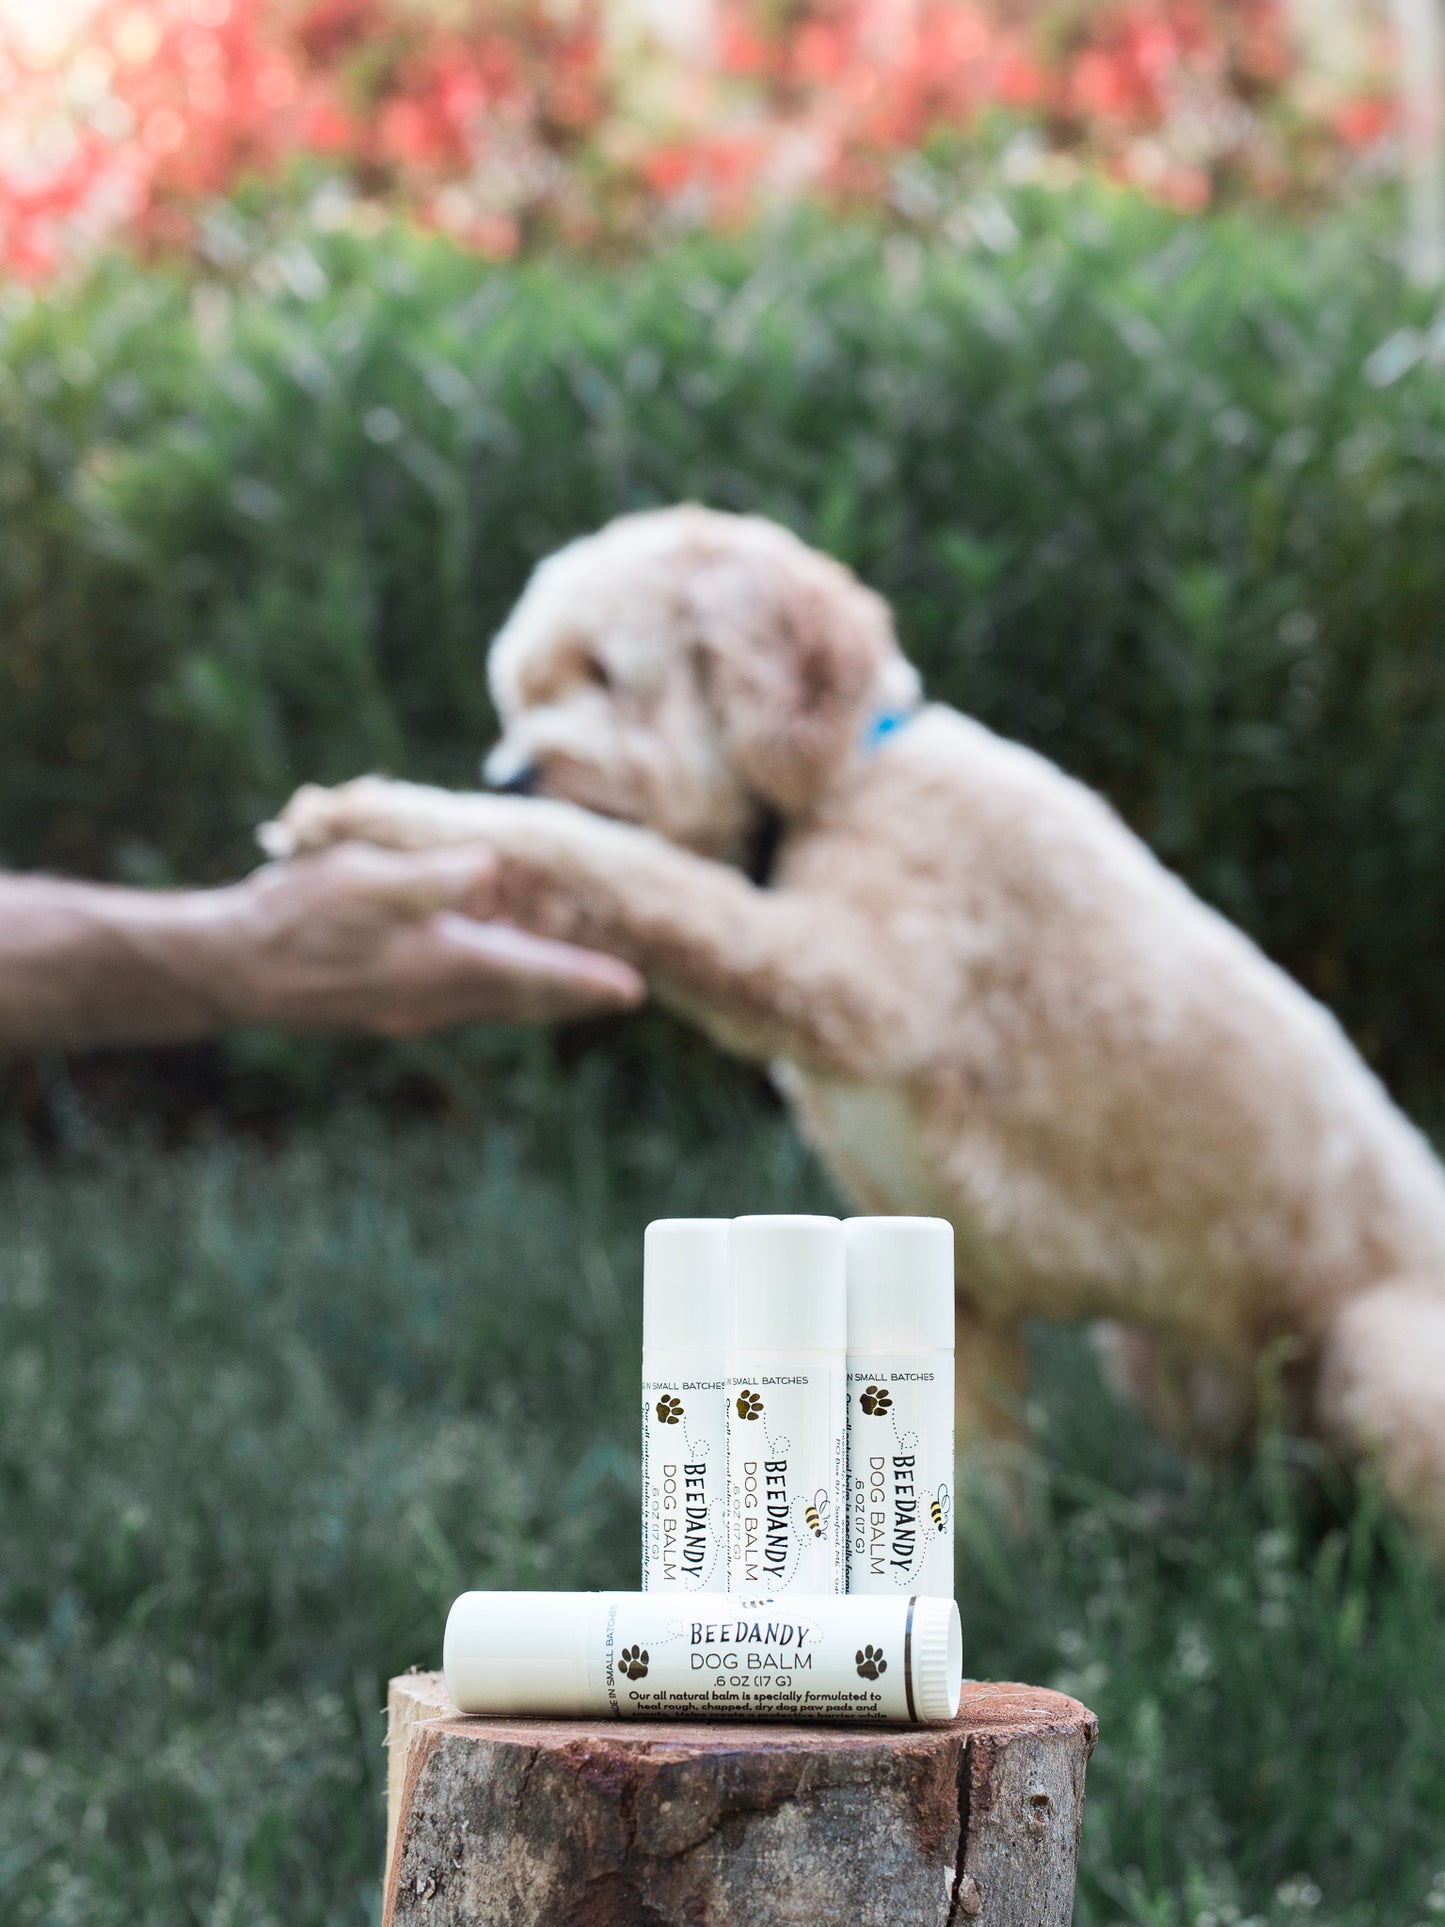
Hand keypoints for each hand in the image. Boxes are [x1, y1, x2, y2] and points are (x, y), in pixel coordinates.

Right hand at [205, 843, 643, 1034]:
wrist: (231, 970)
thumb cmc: (295, 915)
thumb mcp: (363, 878)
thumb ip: (432, 878)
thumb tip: (494, 868)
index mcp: (440, 965)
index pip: (531, 974)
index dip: (583, 980)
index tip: (632, 991)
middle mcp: (434, 1000)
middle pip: (522, 1000)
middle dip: (573, 995)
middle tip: (624, 994)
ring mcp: (409, 1010)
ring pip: (493, 1004)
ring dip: (537, 994)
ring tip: (579, 986)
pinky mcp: (386, 1007)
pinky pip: (460, 1000)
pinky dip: (494, 988)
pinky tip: (495, 972)